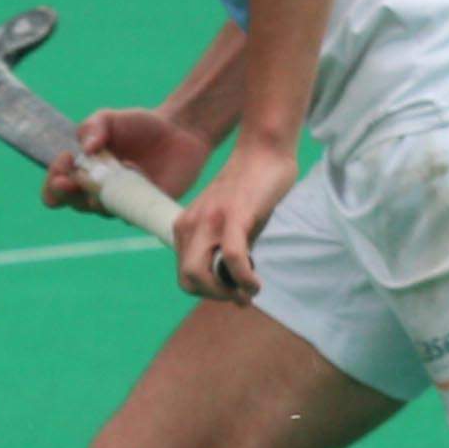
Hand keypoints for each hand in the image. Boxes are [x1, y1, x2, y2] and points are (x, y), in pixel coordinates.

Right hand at [60, 103, 208, 212]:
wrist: (180, 131)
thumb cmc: (139, 126)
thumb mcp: (110, 119)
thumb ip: (91, 127)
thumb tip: (84, 149)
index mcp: (81, 175)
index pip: (55, 190)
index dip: (53, 181)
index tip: (65, 160)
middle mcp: (97, 194)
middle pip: (73, 204)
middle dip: (68, 192)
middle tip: (74, 178)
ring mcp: (120, 203)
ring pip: (101, 209)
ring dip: (105, 189)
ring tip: (123, 164)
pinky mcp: (143, 208)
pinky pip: (131, 211)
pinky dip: (132, 193)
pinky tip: (141, 172)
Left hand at [178, 130, 301, 303]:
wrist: (264, 151)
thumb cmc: (252, 189)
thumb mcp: (232, 224)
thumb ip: (228, 251)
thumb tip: (238, 287)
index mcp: (185, 229)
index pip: (184, 275)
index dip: (207, 292)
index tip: (232, 294)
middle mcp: (189, 226)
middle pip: (186, 280)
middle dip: (214, 296)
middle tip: (241, 296)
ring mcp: (209, 221)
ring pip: (199, 274)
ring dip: (225, 292)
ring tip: (250, 291)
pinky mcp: (233, 216)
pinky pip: (231, 257)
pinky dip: (243, 278)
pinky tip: (255, 284)